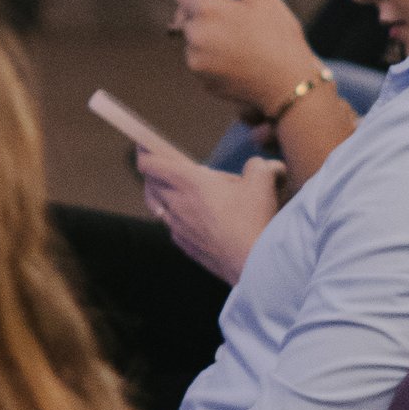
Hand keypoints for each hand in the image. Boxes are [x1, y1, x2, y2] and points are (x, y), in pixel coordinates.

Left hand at [127, 127, 284, 283]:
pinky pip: (171, 227)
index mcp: (189, 182)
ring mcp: (178, 227)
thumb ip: (259, 167)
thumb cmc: (253, 220)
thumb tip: (265, 165)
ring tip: (175, 191)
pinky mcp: (185, 246)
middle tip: (164, 167)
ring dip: (162, 196)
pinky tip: (190, 218)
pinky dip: (174, 218)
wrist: (254, 264)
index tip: (143, 145)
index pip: (151, 165)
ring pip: (158, 207)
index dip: (143, 153)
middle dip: (152, 173)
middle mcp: (177, 204)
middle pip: (150, 184)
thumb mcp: (262, 183)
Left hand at [170, 0, 314, 108]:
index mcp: (206, 9)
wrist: (291, 85)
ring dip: (209, 38)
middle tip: (240, 24)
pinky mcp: (202, 81)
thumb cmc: (279, 35)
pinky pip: (201, 62)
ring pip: (193, 40)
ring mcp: (196, 61)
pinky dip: (214, 60)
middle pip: (186, 15)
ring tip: (243, 45)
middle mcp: (194, 36)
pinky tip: (240, 62)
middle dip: (205, 15)